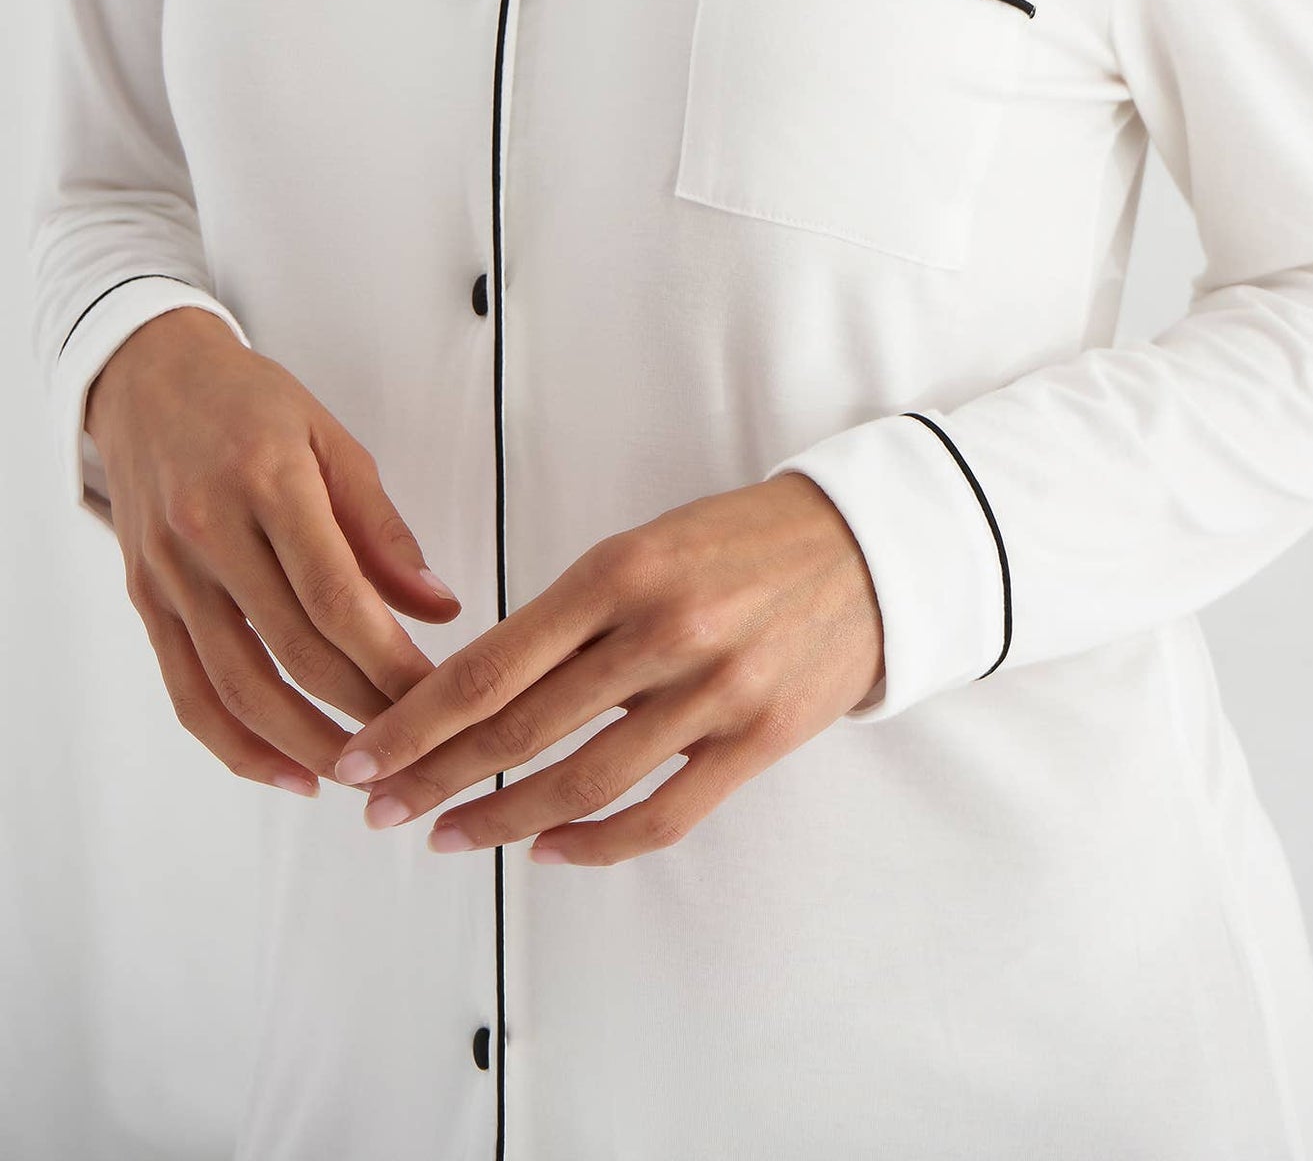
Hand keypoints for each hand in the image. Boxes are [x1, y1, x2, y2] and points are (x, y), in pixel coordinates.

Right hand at [85, 307, 460, 796]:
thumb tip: (440, 606)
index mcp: (268, 480)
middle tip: (418, 743)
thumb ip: (383, 528)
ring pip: (238, 687)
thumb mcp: (332, 439)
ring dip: (305, 745)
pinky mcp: (147, 601)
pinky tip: (286, 771)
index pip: (337, 595)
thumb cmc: (250, 404)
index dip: (390, 658)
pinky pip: (188, 693)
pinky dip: (235, 746)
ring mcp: (171, 574)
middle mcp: (211, 532)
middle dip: (363, 709)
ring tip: (363, 774)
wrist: (149, 379)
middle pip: (294, 650)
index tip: (440, 694)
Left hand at [329, 470, 885, 864]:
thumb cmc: (741, 542)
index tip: (362, 754)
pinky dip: (596, 844)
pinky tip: (547, 850)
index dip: (416, 719)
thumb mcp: (647, 546)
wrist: (868, 548)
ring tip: (447, 836)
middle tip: (377, 808)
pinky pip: (662, 813)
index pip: (492, 663)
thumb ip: (573, 613)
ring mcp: (713, 691)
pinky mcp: (759, 740)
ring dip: (501, 819)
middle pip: (520, 728)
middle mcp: (660, 631)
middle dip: (434, 776)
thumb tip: (480, 687)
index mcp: (619, 571)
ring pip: (582, 781)